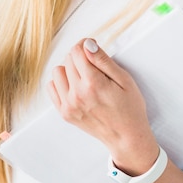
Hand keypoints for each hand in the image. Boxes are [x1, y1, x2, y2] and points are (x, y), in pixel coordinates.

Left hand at [47, 38, 158, 173]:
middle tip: (94, 65)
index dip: (85, 44)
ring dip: (69, 69)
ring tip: (84, 76)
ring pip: (57, 71)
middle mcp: (77, 94)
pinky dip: (61, 83)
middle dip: (80, 56)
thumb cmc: (130, 108)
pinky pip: (52, 87)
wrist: (126, 137)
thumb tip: (87, 45)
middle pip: (68, 59)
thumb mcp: (124, 80)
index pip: (77, 50)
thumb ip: (103, 60)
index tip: (92, 47)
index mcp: (93, 83)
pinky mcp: (64, 113)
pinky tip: (75, 86)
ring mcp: (69, 105)